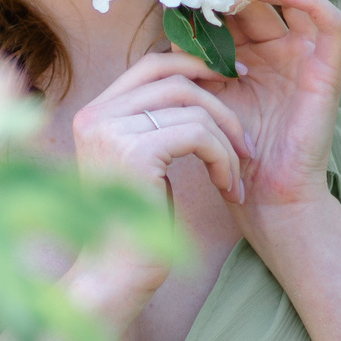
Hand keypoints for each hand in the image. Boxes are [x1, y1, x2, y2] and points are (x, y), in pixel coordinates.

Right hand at [63, 51, 254, 315]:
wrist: (117, 275)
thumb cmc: (135, 226)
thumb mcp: (143, 163)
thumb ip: (156, 123)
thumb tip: (197, 84)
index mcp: (93, 113)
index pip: (150, 64)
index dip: (194, 65)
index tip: (231, 79)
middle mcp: (94, 114)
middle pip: (172, 77)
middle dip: (219, 98)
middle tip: (247, 129)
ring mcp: (110, 129)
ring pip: (192, 106)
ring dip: (227, 139)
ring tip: (238, 172)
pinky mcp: (134, 150)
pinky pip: (199, 134)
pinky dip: (224, 159)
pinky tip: (229, 188)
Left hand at [203, 0, 340, 214]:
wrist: (260, 193)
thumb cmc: (227, 151)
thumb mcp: (201, 93)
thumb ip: (190, 55)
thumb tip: (169, 14)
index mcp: (248, 54)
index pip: (235, 3)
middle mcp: (279, 48)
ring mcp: (306, 56)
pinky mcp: (328, 68)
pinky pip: (330, 20)